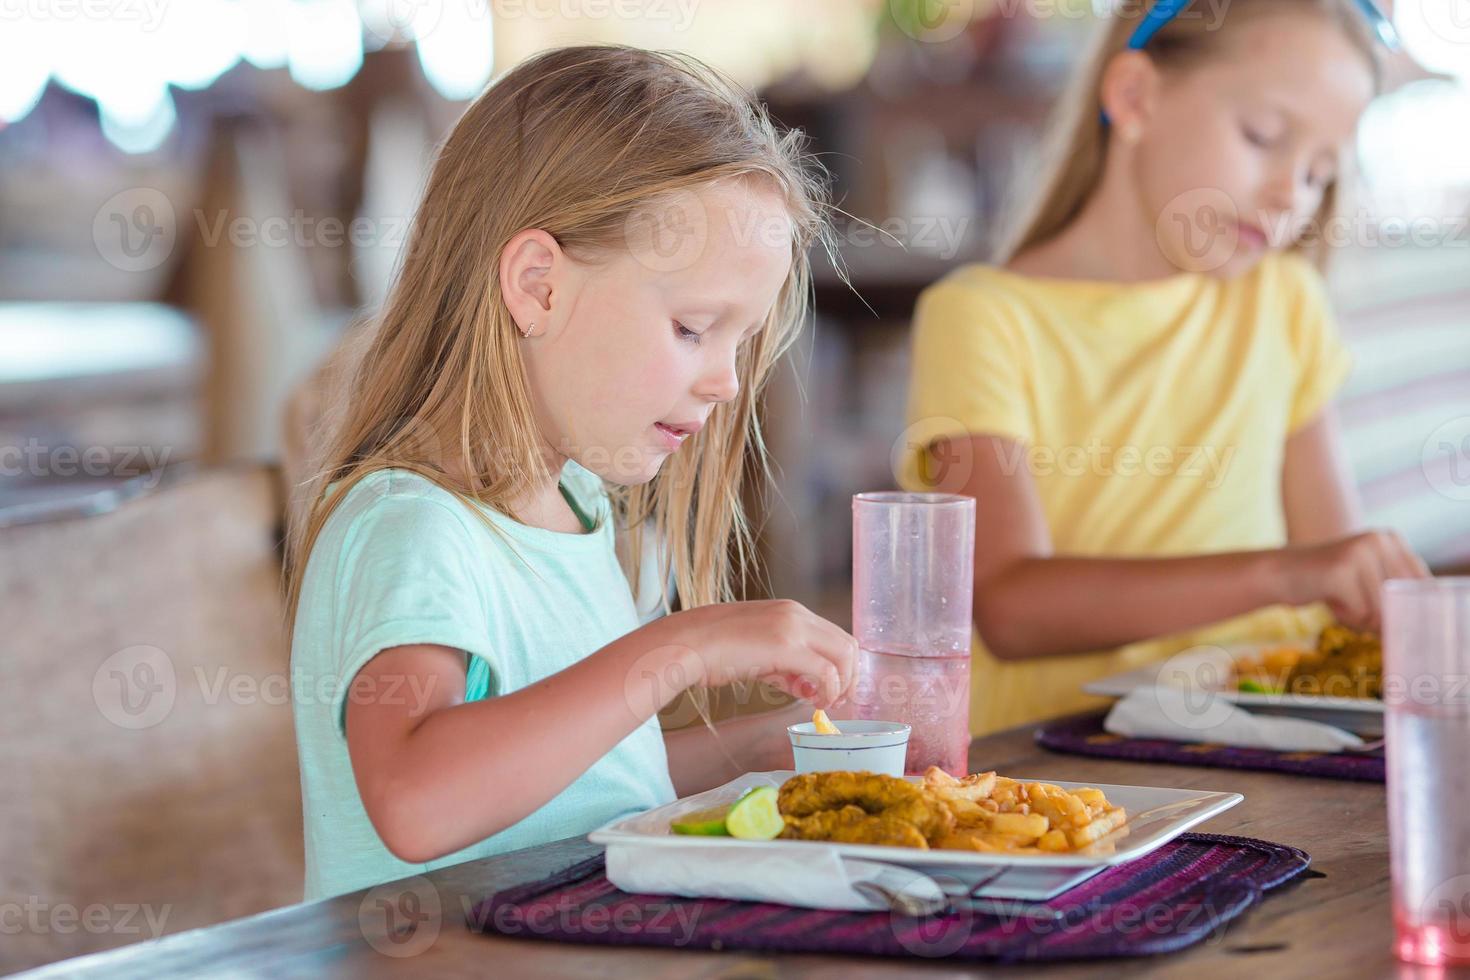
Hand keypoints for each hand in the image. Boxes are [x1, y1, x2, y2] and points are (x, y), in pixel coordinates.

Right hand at [653, 599, 857, 708]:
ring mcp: (793, 627)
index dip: (842, 666)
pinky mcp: (786, 646)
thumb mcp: (757, 654)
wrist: (686, 643)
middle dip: (850, 676)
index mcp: (791, 611)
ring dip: (843, 684)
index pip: (836, 636)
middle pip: (848, 644)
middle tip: (838, 701)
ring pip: (844, 655)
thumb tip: (808, 687)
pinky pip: (826, 671)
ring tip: (826, 704)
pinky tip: (815, 704)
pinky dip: (829, 690)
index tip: (833, 689)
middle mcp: (797, 614)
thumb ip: (786, 667)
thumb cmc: (712, 651)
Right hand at [1278, 529, 1429, 631]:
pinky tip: (1329, 600)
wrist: (1279, 573)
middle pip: (1401, 600)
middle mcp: (1379, 540)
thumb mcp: (1369, 581)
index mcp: (1391, 539)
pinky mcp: (1341, 570)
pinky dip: (1345, 616)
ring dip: (1361, 618)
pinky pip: (1361, 613)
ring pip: (1381, 609)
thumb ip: (1396, 594)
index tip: (1392, 619)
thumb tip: (1419, 626)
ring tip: (1339, 600)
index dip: (1408, 609)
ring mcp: (1359, 552)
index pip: (1421, 585)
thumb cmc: (1328, 583)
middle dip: (1382, 616)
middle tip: (1356, 607)